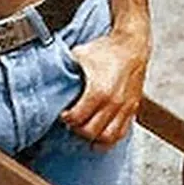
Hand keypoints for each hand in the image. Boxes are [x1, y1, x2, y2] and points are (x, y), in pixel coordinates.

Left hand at [60, 30, 149, 147]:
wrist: (131, 45)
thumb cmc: (107, 49)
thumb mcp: (80, 54)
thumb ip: (66, 67)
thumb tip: (51, 72)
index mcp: (98, 90)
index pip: (77, 118)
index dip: (66, 119)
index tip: (63, 115)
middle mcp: (113, 102)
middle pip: (91, 131)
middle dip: (77, 130)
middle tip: (71, 124)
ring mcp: (124, 107)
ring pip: (108, 137)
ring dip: (93, 138)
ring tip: (84, 132)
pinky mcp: (132, 108)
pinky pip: (122, 133)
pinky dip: (110, 139)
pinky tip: (101, 137)